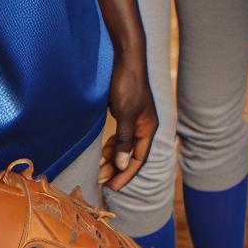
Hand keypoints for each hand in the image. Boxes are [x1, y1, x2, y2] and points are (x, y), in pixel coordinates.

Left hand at [99, 52, 157, 191]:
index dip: (125, 175)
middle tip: (100, 179)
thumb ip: (123, 141)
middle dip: (117, 168)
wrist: (127, 60)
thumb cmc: (127, 85)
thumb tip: (121, 165)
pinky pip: (121, 136)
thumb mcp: (125, 115)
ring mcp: (135, 119)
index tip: (111, 188)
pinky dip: (112, 146)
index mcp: (148, 128)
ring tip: (99, 167)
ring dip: (113, 158)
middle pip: (132, 155)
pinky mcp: (127, 113)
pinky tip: (103, 150)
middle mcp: (144, 126)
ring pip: (125, 146)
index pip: (138, 159)